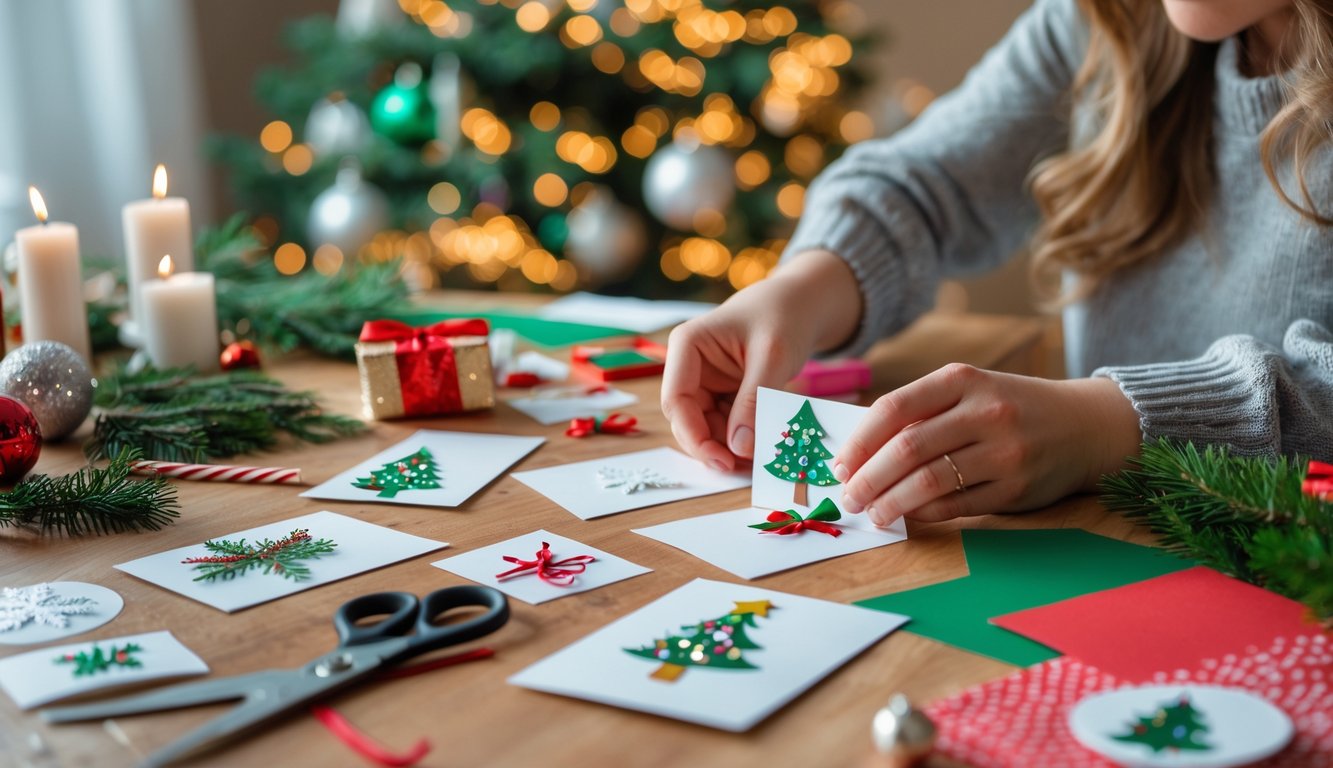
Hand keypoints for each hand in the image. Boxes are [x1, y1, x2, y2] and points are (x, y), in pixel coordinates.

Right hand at [661, 251, 862, 471]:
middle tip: (743, 468)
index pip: (676, 400)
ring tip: (759, 460)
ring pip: (706, 427)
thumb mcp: (773, 356)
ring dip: (729, 447)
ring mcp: (705, 381)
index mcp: (687, 346)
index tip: (721, 459)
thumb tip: (739, 447)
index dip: (693, 435)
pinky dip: (742, 439)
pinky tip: (762, 448)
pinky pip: (726, 424)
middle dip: (712, 445)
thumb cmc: (784, 316)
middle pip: (687, 419)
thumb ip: (754, 400)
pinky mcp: (724, 393)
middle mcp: (689, 366)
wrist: (803, 303)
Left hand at [832, 364, 1141, 525]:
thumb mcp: (970, 391)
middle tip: (848, 497)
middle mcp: (984, 412)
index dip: (860, 441)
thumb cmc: (1010, 407)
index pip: (894, 408)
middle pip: (907, 448)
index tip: (839, 464)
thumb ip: (922, 412)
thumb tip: (860, 451)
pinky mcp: (1016, 487)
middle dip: (868, 478)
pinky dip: (925, 514)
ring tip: (872, 514)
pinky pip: (957, 505)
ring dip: (891, 503)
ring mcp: (1003, 451)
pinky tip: (908, 516)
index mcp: (963, 380)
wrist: (1086, 425)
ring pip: (929, 481)